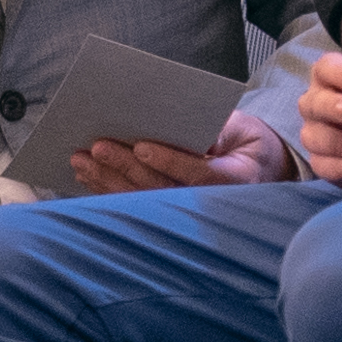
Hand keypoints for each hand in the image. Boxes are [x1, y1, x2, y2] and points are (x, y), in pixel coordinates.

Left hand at [68, 117, 290, 193]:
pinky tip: (87, 176)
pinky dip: (107, 191)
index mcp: (236, 180)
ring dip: (108, 181)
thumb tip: (181, 127)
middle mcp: (210, 203)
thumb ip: (218, 129)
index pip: (199, 173)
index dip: (169, 161)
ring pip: (143, 200)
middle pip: (162, 189)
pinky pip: (135, 205)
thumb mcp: (245, 129)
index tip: (141, 147)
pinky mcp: (169, 214)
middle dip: (126, 168)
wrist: (260, 173)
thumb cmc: (249, 145)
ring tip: (81, 160)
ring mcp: (188, 213)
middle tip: (97, 148)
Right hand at [293, 30, 341, 188]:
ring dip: (340, 140)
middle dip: (331, 106)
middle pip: (312, 102)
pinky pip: (322, 165)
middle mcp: (326, 102)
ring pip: (313, 135)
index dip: (339, 73)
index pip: (327, 67)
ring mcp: (323, 133)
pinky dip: (341, 165)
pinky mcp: (328, 162)